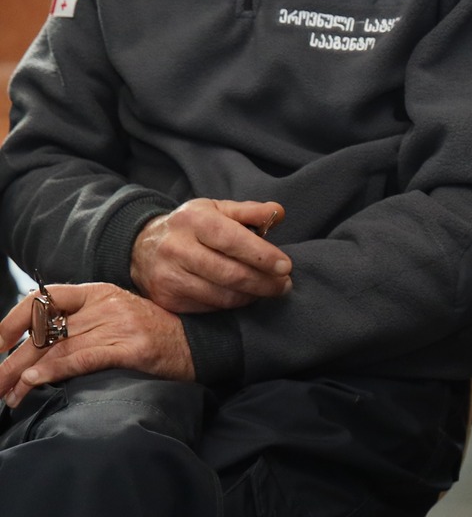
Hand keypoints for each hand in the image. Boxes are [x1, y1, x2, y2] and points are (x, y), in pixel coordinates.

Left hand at [0, 283, 193, 406]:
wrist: (202, 345)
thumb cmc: (156, 336)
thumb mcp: (117, 317)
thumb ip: (82, 323)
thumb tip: (35, 346)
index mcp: (100, 292)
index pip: (44, 299)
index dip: (13, 320)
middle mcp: (108, 304)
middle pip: (45, 332)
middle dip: (12, 362)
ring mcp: (121, 324)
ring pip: (57, 348)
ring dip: (25, 376)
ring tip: (10, 396)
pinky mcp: (132, 347)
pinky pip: (81, 358)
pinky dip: (53, 371)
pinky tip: (34, 382)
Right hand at [130, 199, 290, 313]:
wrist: (141, 247)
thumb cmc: (190, 227)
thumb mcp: (216, 209)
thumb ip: (249, 211)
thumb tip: (278, 213)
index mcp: (193, 220)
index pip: (232, 240)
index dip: (262, 255)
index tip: (286, 266)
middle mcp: (176, 248)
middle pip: (229, 273)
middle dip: (264, 282)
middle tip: (284, 285)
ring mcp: (168, 276)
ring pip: (221, 295)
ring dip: (251, 296)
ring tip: (269, 290)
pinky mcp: (166, 299)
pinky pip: (208, 307)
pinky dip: (231, 304)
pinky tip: (243, 296)